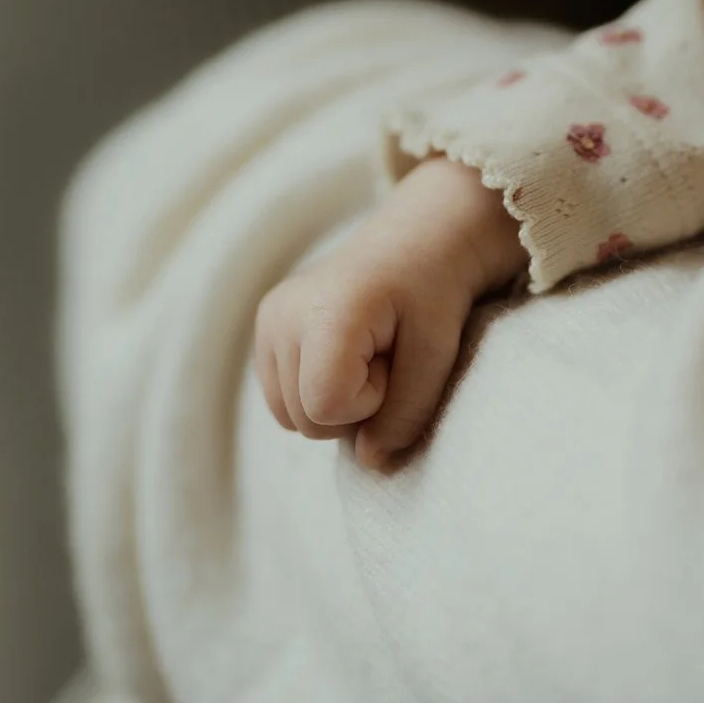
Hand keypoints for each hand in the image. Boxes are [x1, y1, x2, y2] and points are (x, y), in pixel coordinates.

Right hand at [254, 157, 525, 469]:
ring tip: (368, 353)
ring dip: (335, 401)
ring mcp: (268, 320)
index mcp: (323, 313)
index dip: (368, 403)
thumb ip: (406, 413)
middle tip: (387, 355)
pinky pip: (283, 399)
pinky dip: (317, 391)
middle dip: (354, 406)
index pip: (323, 409)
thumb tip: (370, 463)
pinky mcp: (266, 328)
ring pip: (290, 417)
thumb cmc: (436, 290)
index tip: (394, 361)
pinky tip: (345, 354)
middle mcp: (281, 315)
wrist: (420, 239)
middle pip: (305, 421)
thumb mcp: (437, 354)